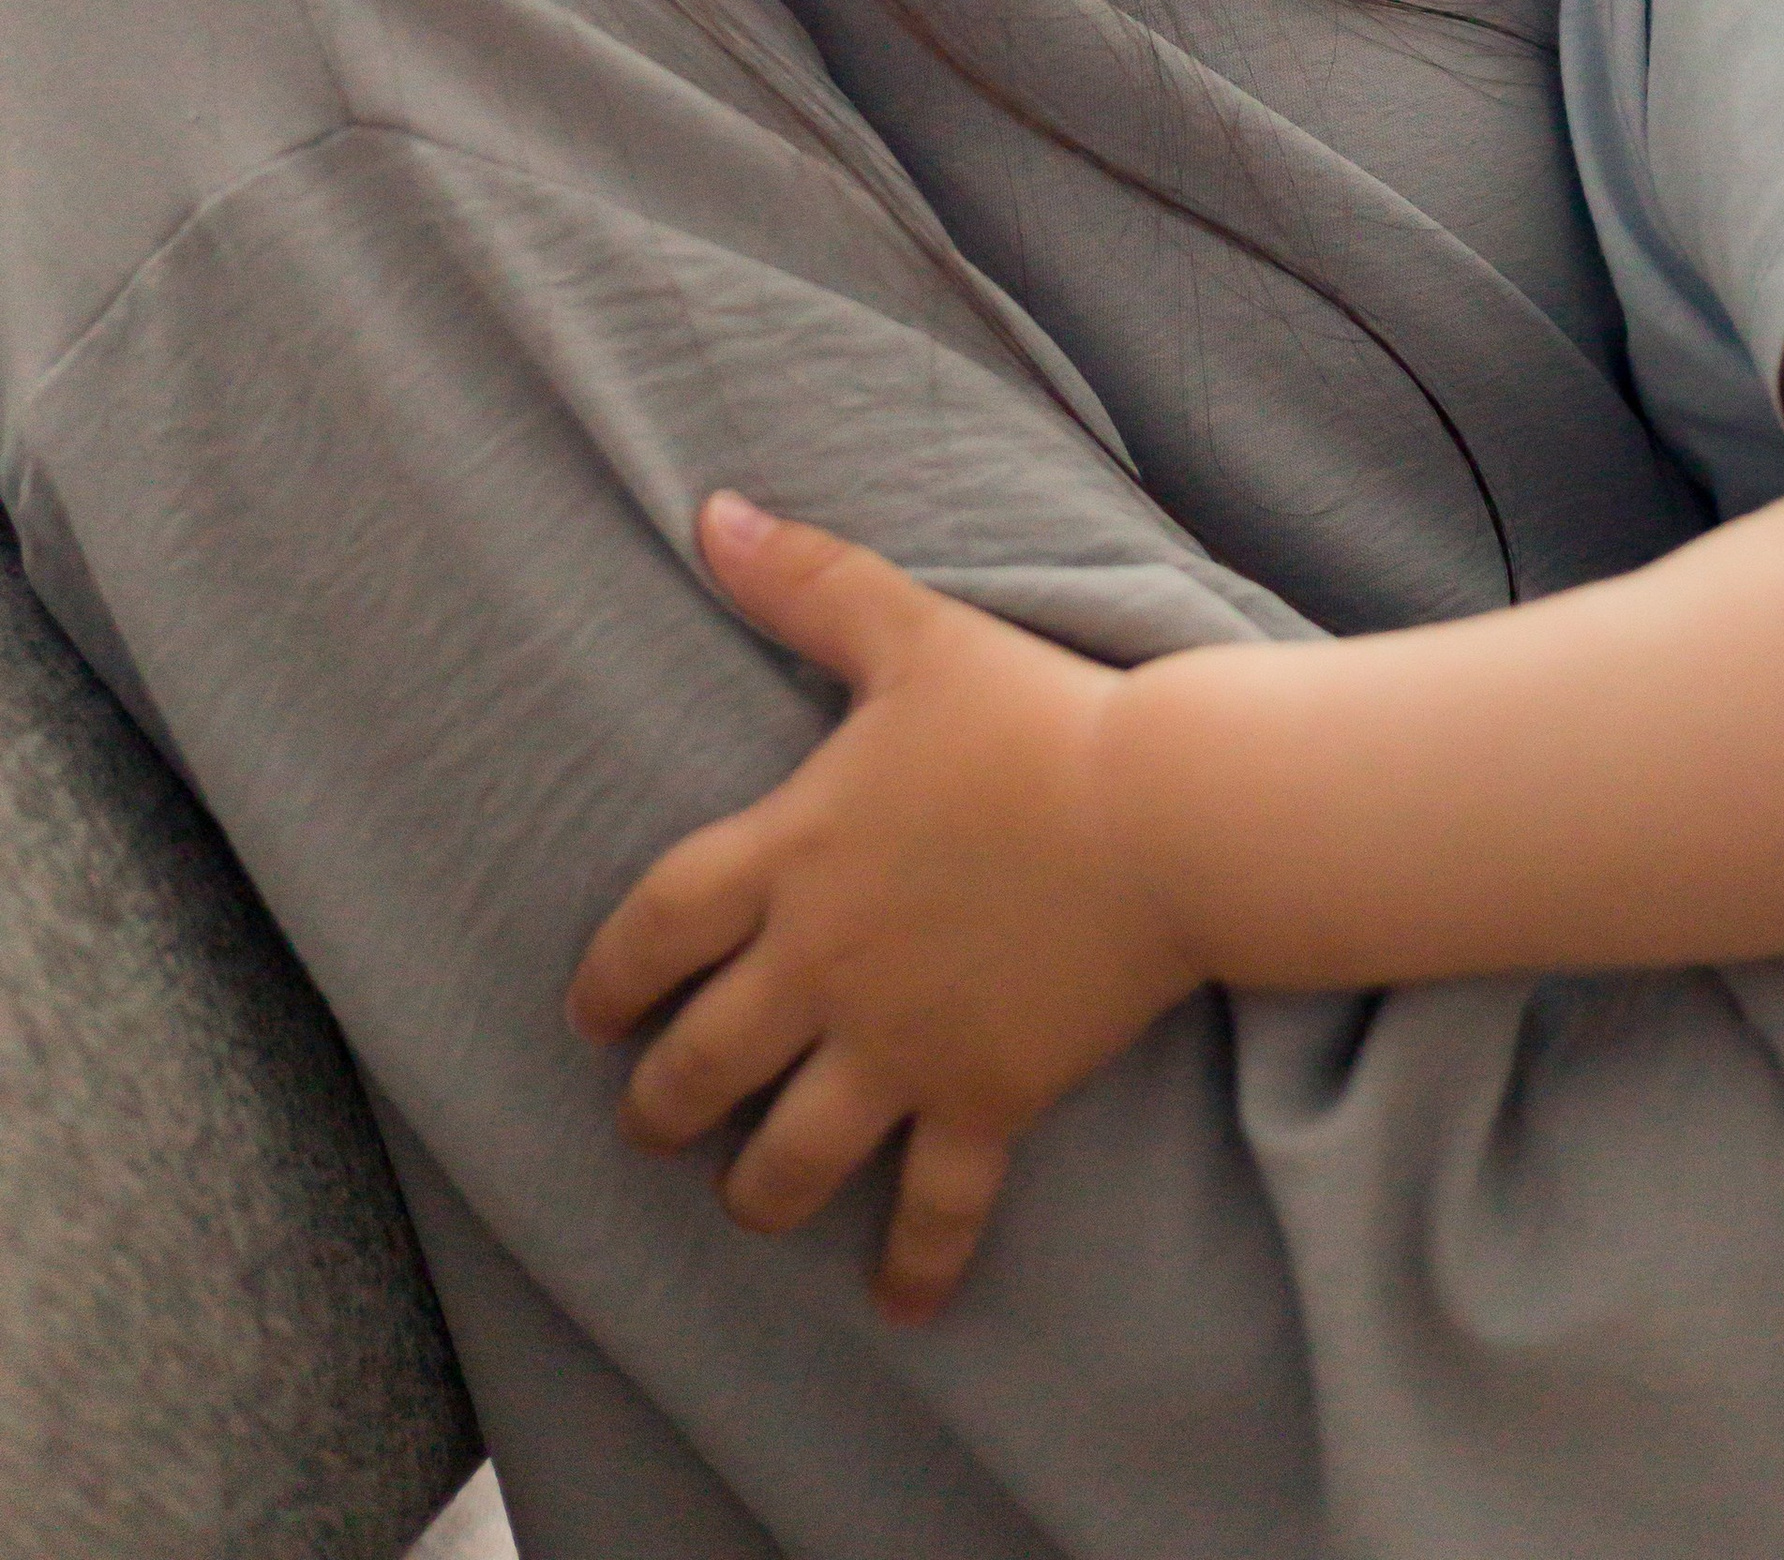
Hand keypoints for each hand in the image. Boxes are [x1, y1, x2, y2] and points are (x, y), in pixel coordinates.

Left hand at [566, 494, 1203, 1320]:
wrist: (1160, 815)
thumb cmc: (1034, 717)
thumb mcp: (911, 634)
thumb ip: (805, 581)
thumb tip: (710, 509)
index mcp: (790, 856)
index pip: (656, 930)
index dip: (610, 979)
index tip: (591, 1014)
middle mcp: (821, 969)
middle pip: (700, 1066)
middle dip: (661, 1107)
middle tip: (651, 1125)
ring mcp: (898, 1046)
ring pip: (788, 1158)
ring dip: (755, 1190)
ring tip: (747, 1201)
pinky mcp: (983, 1098)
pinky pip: (935, 1207)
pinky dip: (914, 1264)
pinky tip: (897, 1308)